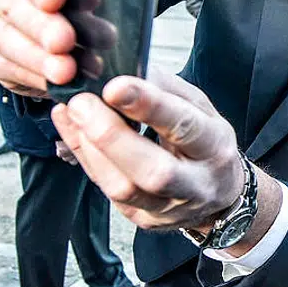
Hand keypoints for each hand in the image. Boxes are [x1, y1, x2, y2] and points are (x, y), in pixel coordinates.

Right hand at [0, 0, 77, 96]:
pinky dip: (34, 76)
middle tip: (63, 41)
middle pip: (11, 4)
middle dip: (39, 25)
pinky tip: (57, 83)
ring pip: (5, 39)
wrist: (69, 27)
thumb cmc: (80, 1)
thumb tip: (94, 2)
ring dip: (37, 58)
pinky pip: (6, 68)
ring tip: (66, 71)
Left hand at [50, 73, 246, 231]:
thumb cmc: (204, 143)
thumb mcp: (199, 109)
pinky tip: (70, 126)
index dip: (150, 106)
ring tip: (73, 111)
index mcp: (215, 149)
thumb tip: (125, 66)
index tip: (115, 85)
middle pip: (154, 172)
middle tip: (81, 102)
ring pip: (124, 189)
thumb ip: (165, 89)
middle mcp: (196, 185)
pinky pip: (106, 191)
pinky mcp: (142, 220)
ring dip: (91, 148)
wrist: (217, 194)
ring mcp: (167, 209)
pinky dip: (84, 155)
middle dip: (112, 136)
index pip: (185, 127)